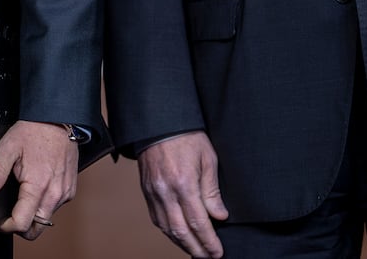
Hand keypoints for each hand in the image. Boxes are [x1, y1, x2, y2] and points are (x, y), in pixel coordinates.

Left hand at [0, 120, 77, 239]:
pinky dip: (44, 205)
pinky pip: (55, 207)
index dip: (7, 226)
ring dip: (33, 215)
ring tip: (23, 197)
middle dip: (21, 226)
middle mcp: (55, 194)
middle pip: (36, 229)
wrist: (58, 120)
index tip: (0, 221)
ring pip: (46, 219)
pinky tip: (37, 189)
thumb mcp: (9, 146)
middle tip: (10, 214)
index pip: (22, 223)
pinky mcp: (71, 190)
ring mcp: (65, 193)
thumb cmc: (34, 132)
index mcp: (38, 186)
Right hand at [138, 131, 228, 256]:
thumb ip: (212, 191)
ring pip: (167, 229)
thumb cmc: (187, 137)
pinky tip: (179, 236)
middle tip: (210, 257)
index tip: (218, 252)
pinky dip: (169, 232)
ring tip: (196, 251)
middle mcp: (166, 191)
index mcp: (184, 183)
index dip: (209, 241)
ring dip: (182, 244)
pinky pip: (156, 219)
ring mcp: (154, 192)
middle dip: (197, 249)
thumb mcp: (208, 159)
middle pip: (181, 232)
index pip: (198, 222)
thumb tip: (220, 217)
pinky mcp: (147, 191)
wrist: (160, 122)